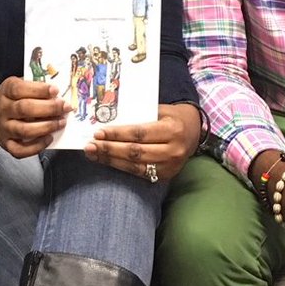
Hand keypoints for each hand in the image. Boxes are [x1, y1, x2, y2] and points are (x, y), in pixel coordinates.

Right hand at [0, 77, 68, 156]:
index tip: (55, 90)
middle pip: (24, 109)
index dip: (39, 90)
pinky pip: (20, 150)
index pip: (20, 89)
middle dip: (48, 108)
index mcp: (6, 91)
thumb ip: (33, 86)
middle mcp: (3, 110)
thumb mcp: (15, 85)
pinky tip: (48, 138)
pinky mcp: (6, 144)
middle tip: (64, 107)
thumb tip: (55, 92)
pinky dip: (36, 147)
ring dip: (46, 127)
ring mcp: (4, 128)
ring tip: (61, 123)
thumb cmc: (8, 99)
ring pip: (24, 130)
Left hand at [83, 103, 200, 181]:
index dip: (117, 134)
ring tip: (93, 154)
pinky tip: (107, 161)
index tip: (98, 133)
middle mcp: (173, 150)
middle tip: (90, 145)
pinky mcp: (166, 176)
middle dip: (110, 149)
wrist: (194, 131)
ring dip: (111, 160)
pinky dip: (121, 167)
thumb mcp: (160, 109)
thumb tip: (109, 118)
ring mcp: (170, 166)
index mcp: (172, 130)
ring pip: (135, 166)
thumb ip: (139, 115)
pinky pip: (139, 173)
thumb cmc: (172, 116)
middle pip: (135, 152)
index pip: (139, 133)